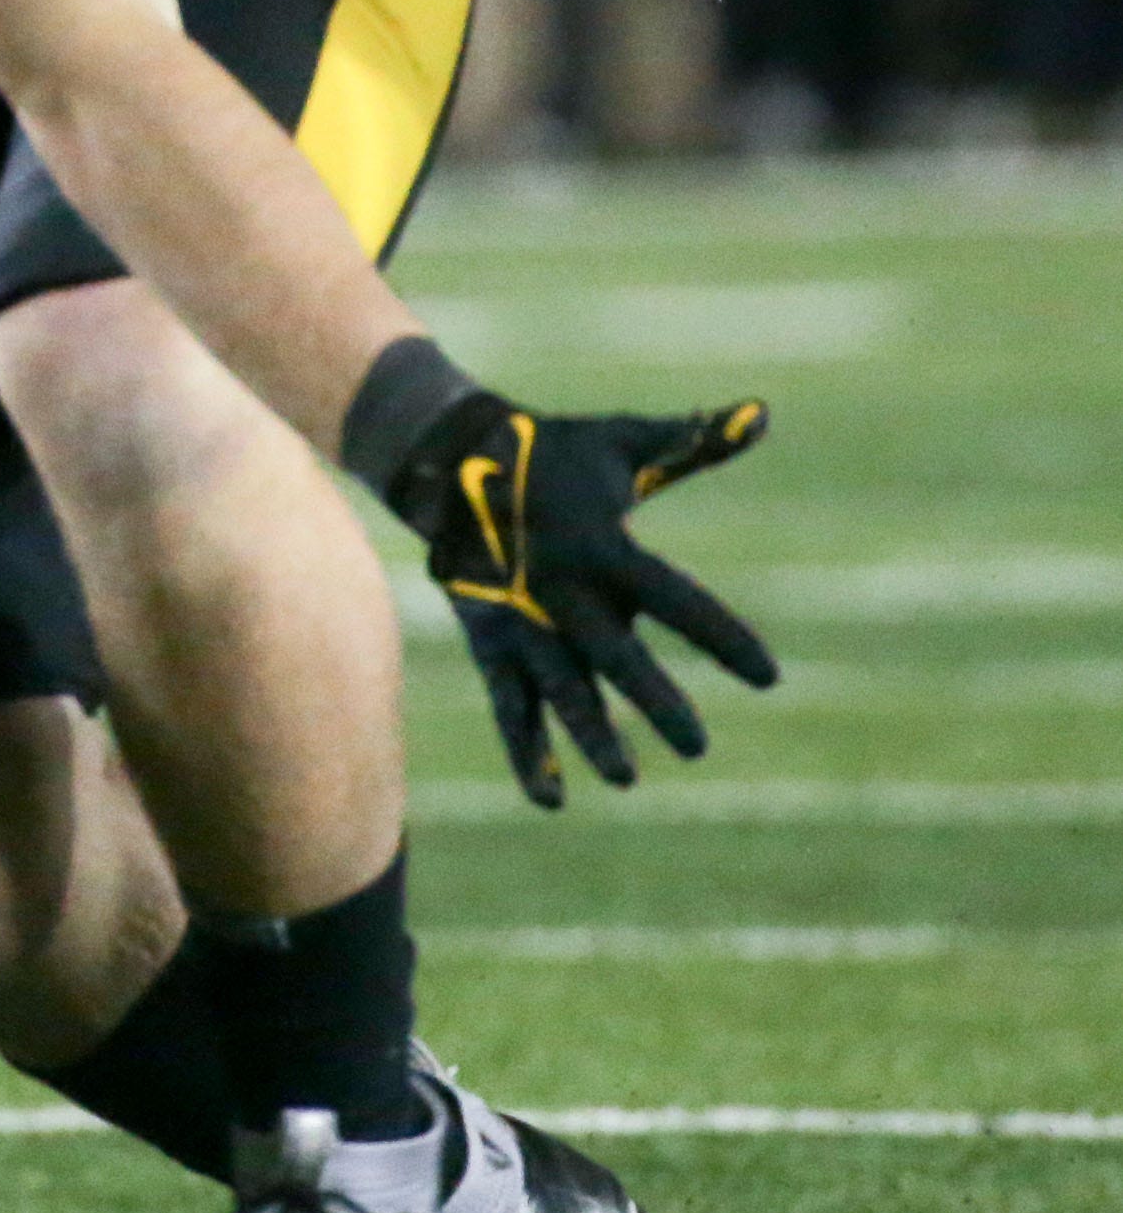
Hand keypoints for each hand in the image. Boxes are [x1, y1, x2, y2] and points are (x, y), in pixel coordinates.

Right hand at [378, 385, 779, 809]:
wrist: (444, 459)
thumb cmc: (550, 451)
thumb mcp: (620, 442)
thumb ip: (693, 440)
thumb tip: (765, 415)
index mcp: (602, 546)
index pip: (675, 600)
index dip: (722, 637)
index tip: (769, 676)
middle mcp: (559, 591)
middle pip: (613, 657)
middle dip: (656, 702)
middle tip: (697, 746)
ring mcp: (519, 620)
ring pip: (558, 690)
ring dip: (590, 735)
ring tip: (626, 777)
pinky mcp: (491, 640)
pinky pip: (510, 704)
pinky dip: (526, 751)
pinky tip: (551, 798)